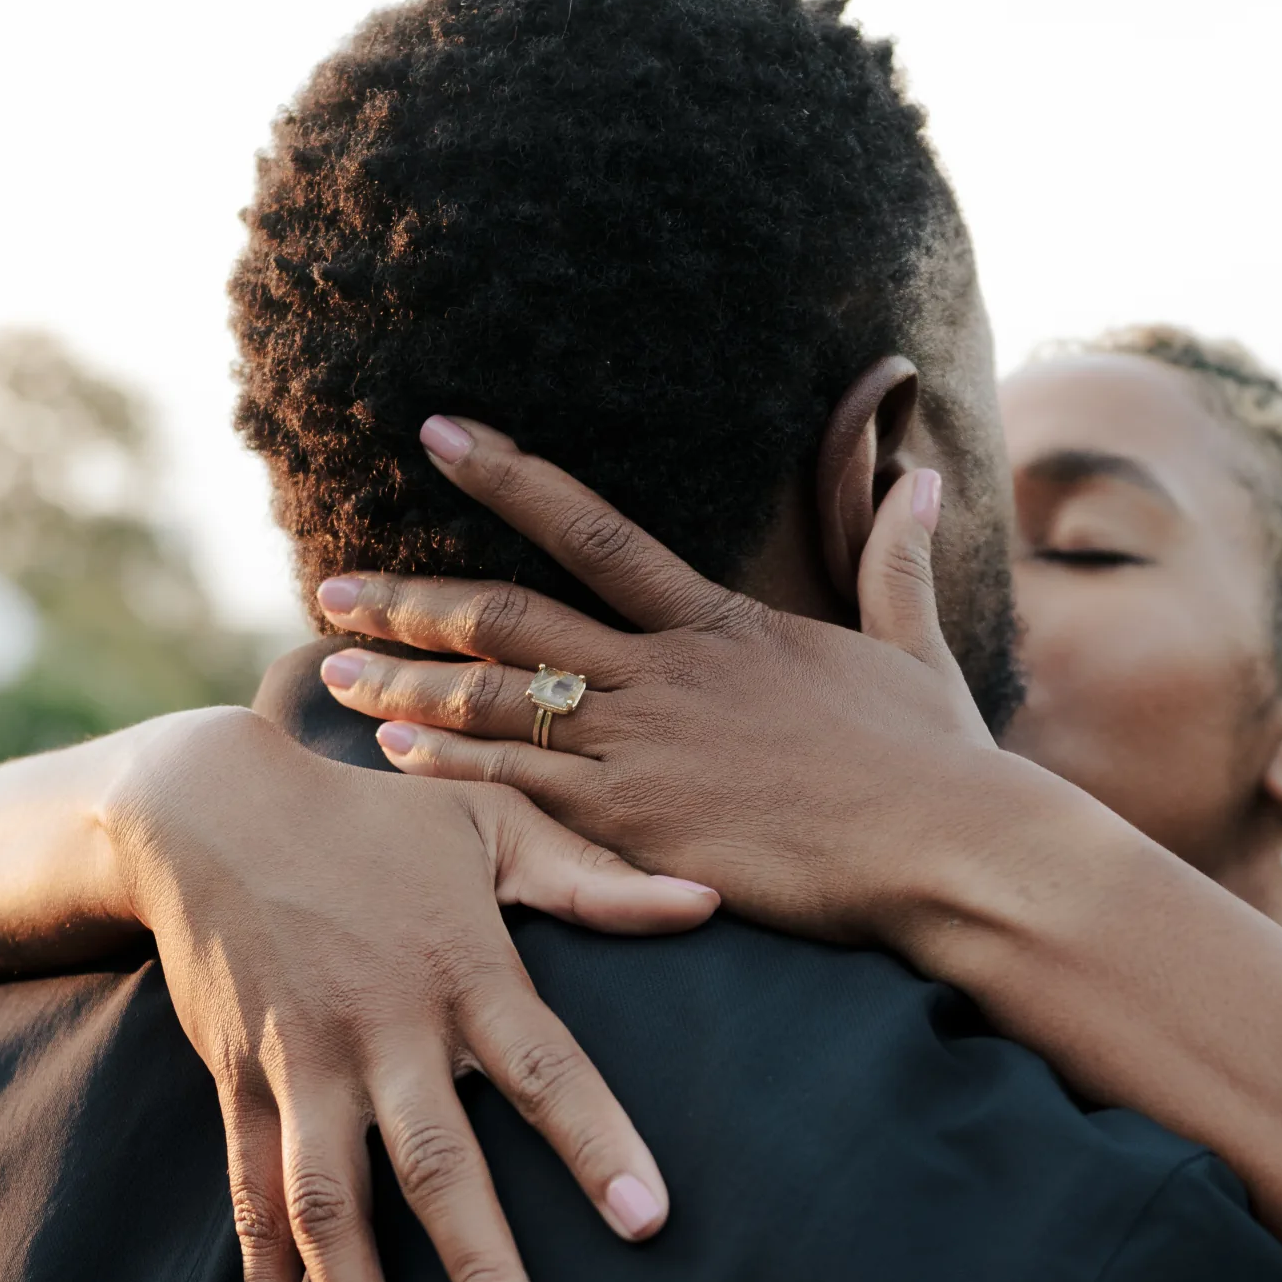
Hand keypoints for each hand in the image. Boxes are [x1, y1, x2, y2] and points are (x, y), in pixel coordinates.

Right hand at [106, 709, 715, 1281]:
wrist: (201, 806)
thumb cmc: (374, 818)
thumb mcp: (489, 823)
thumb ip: (596, 878)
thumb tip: (708, 903)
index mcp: (463, 969)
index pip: (544, 1068)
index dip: (597, 1143)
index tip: (649, 1223)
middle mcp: (382, 1031)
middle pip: (435, 1167)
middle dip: (479, 1273)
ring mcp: (303, 1069)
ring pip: (331, 1212)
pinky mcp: (241, 1093)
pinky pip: (251, 1208)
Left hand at [312, 415, 1018, 942]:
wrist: (949, 846)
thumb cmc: (938, 761)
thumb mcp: (913, 648)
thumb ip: (894, 562)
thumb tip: (923, 477)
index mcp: (722, 624)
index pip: (595, 529)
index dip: (510, 475)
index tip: (438, 435)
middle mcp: (669, 674)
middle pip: (513, 617)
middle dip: (413, 599)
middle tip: (332, 587)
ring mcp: (648, 749)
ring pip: (500, 699)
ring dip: (407, 681)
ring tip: (332, 670)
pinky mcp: (642, 826)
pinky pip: (522, 785)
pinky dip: (453, 763)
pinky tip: (393, 750)